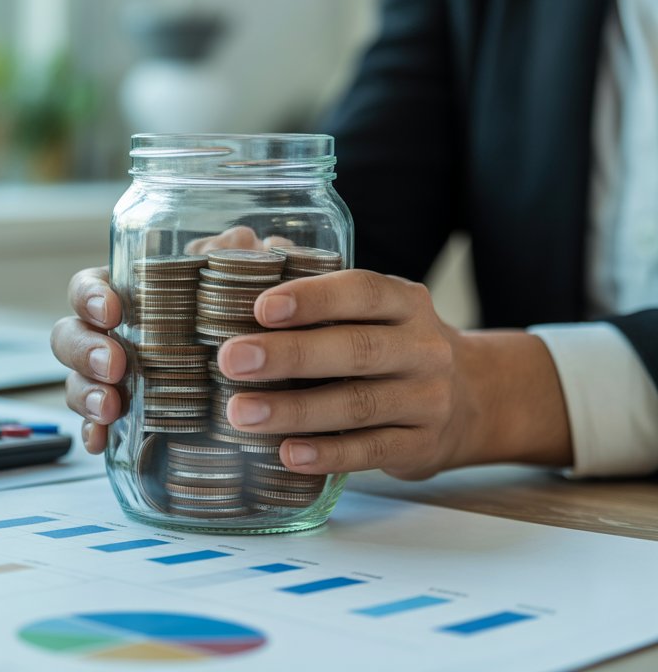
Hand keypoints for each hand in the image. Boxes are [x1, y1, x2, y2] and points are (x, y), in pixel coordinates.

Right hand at [50, 228, 286, 454]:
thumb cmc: (224, 318)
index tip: (112, 310)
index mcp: (123, 297)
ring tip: (111, 407)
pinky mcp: (118, 417)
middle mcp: (105, 336)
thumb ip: (231, 262)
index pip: (86, 288)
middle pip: (67, 336)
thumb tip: (241, 240)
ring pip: (74, 382)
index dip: (89, 297)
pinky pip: (93, 425)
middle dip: (84, 350)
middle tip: (114, 364)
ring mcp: (107, 378)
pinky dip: (93, 432)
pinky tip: (101, 441)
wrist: (249, 373)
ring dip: (86, 393)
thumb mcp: (230, 286)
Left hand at [218, 270, 572, 478]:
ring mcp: (428, 400)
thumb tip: (243, 248)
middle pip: (356, 349)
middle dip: (289, 354)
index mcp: (405, 303)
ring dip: (295, 410)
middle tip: (233, 360)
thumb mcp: (372, 312)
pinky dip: (328, 454)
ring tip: (241, 413)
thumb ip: (315, 289)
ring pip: (359, 405)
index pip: (362, 292)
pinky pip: (371, 451)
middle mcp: (423, 348)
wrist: (471, 400)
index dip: (313, 299)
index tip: (261, 307)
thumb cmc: (391, 345)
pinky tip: (288, 454)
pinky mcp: (422, 446)